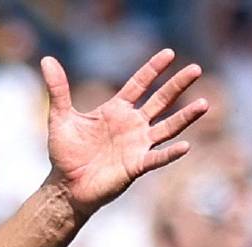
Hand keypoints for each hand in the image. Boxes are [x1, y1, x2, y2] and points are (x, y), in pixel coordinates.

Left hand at [42, 49, 208, 217]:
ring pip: (167, 127)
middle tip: (196, 69)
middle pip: (160, 101)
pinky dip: (170, 153)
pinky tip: (185, 145)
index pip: (139, 84)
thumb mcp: (60, 117)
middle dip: (177, 85)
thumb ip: (58, 89)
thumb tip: (46, 59)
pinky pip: (157, 158)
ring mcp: (137, 145)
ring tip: (205, 104)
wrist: (66, 187)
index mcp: (116, 110)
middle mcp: (132, 125)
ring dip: (185, 117)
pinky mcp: (136, 166)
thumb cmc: (64, 153)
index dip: (153, 69)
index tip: (169, 53)